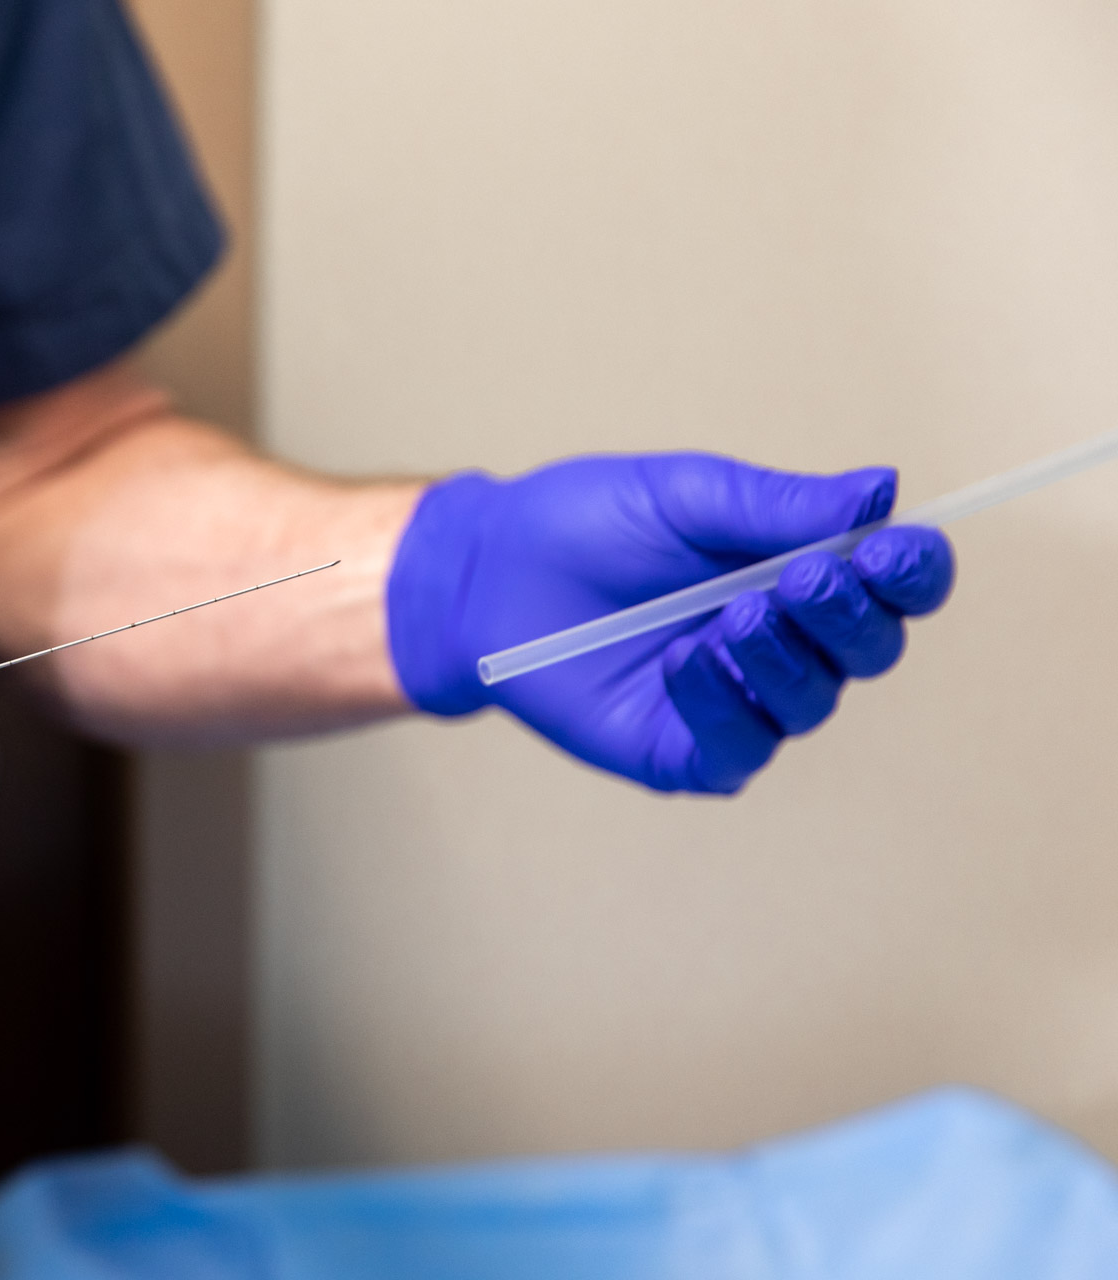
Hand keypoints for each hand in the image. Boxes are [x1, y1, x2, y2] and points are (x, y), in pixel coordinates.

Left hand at [386, 454, 954, 792]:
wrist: (487, 574)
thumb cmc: (582, 525)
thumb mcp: (681, 496)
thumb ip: (776, 504)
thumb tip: (881, 490)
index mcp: (796, 570)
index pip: (890, 584)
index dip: (909, 572)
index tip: (892, 550)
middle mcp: (782, 642)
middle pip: (869, 649)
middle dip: (849, 614)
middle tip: (803, 578)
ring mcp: (737, 701)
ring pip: (810, 702)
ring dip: (786, 657)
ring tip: (736, 613)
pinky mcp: (684, 751)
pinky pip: (738, 748)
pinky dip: (725, 706)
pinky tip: (689, 660)